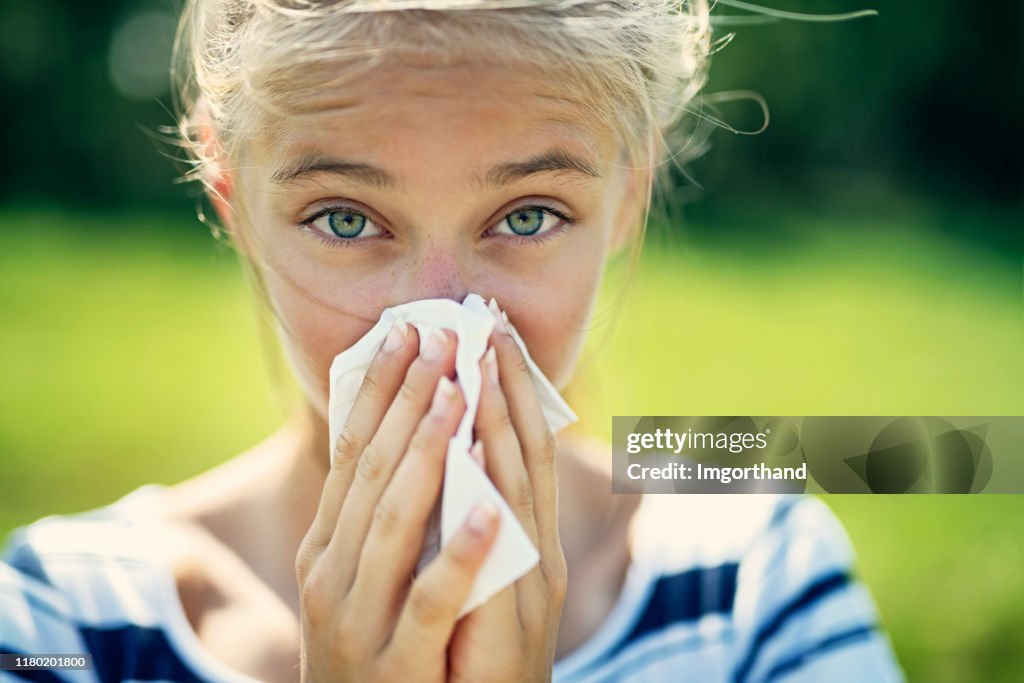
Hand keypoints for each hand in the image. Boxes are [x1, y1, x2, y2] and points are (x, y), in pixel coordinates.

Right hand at [294, 324, 502, 682]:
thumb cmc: (376, 651)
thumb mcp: (361, 580)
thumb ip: (377, 516)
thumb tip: (408, 435)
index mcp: (327, 548)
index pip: (353, 453)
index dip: (380, 390)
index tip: (407, 332)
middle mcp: (332, 575)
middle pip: (373, 472)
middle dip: (409, 400)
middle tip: (440, 337)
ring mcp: (360, 621)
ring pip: (395, 523)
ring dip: (428, 453)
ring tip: (458, 395)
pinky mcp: (397, 665)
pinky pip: (432, 602)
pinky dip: (459, 554)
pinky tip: (490, 512)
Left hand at [447, 314, 568, 682]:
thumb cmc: (481, 654)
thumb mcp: (485, 575)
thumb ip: (477, 519)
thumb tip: (457, 453)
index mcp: (530, 536)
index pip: (524, 447)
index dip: (510, 388)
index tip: (492, 331)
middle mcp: (537, 553)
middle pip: (525, 453)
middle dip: (505, 384)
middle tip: (487, 320)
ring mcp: (530, 589)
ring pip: (517, 490)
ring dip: (501, 423)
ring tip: (481, 362)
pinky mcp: (511, 631)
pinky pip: (494, 561)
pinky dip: (491, 514)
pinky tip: (481, 462)